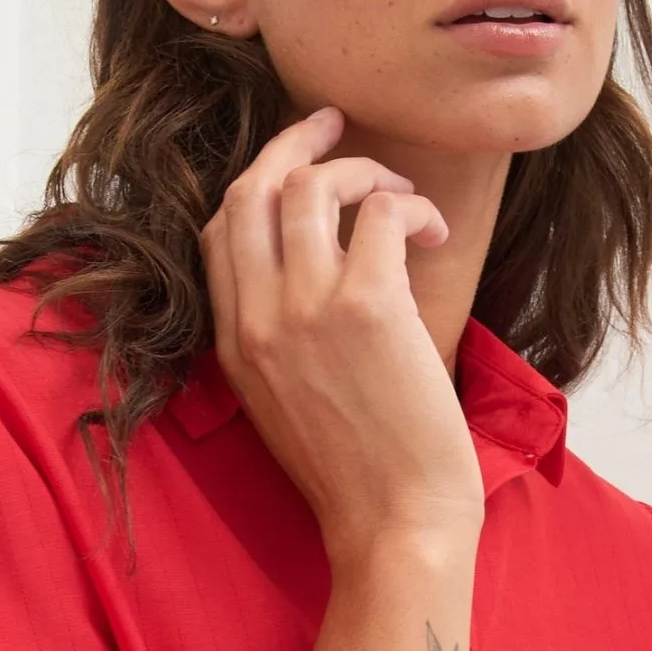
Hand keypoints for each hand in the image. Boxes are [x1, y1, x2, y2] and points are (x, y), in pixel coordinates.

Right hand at [197, 105, 485, 564]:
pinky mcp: (366, 306)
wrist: (393, 526)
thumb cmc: (359, 476)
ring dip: (363, 170)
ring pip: (310, 184)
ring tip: (403, 200)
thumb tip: (322, 274)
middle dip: (295, 141)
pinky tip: (433, 235)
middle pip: (252, 188)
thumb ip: (282, 340)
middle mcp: (256, 318)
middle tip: (338, 124)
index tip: (297, 161)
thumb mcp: (288, 406)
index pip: (218, 230)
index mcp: (232, 343)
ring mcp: (304, 310)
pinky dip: (410, 205)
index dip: (258, 181)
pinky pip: (380, 210)